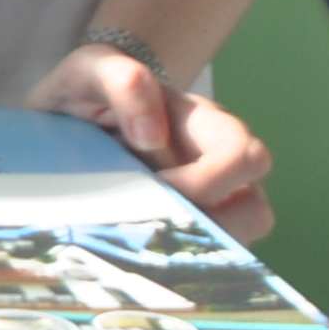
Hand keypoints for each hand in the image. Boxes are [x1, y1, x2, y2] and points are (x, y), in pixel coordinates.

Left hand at [32, 43, 274, 238]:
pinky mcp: (196, 226)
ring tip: (146, 235)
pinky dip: (183, 259)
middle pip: (255, 208)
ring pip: (239, 240)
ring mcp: (212, 198)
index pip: (243, 155)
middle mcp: (218, 162)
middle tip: (151, 218)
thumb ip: (119, 80)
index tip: (155, 186)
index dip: (207, 181)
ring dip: (198, 245)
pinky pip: (212, 255)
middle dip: (208, 224)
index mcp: (200, 122)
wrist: (73, 115)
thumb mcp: (89, 69)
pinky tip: (144, 252)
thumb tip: (150, 133)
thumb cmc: (90, 90)